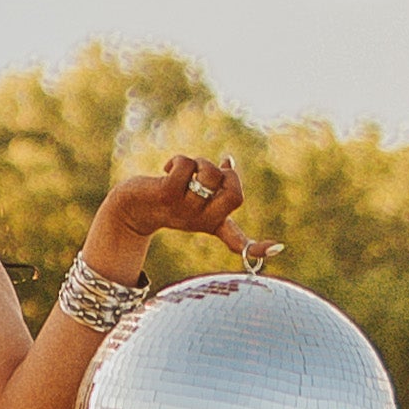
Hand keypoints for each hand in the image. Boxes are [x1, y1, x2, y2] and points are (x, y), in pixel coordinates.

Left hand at [92, 152, 250, 268]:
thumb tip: (230, 163)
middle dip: (229, 175)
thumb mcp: (195, 193)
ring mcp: (184, 210)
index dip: (257, 246)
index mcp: (212, 223)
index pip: (238, 240)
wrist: (130, 207)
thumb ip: (216, 182)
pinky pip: (186, 167)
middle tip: (213, 171)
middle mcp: (201, 221)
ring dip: (201, 163)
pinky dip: (180, 160)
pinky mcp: (166, 195)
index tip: (278, 249)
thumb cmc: (167, 198)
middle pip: (235, 196)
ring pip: (210, 176)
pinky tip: (168, 168)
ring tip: (186, 169)